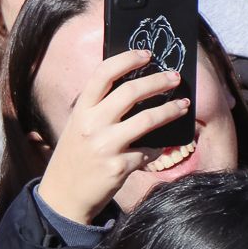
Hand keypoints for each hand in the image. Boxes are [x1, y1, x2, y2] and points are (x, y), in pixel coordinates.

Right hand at [34, 48, 190, 225]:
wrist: (64, 194)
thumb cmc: (76, 154)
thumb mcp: (78, 124)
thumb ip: (99, 107)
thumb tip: (135, 86)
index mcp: (81, 109)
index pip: (103, 73)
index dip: (127, 59)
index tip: (147, 54)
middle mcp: (92, 124)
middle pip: (130, 92)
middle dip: (158, 81)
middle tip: (175, 77)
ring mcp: (106, 146)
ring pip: (147, 120)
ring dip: (170, 110)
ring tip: (183, 105)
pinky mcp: (119, 167)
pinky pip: (148, 151)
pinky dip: (158, 147)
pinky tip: (161, 146)